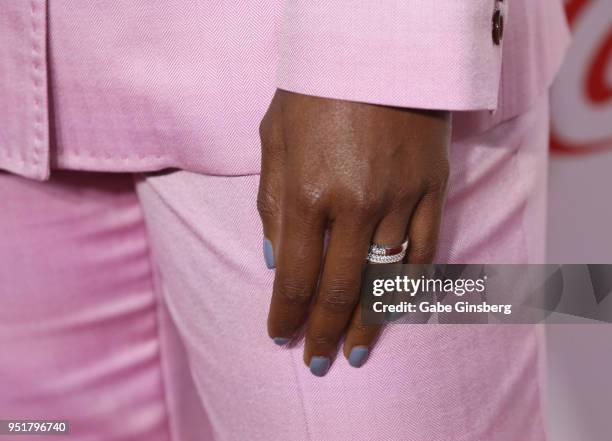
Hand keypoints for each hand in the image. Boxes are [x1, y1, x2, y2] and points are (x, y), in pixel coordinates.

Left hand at [258, 90, 450, 375]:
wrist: (377, 46)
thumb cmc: (314, 89)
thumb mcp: (274, 138)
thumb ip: (272, 203)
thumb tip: (277, 261)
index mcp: (307, 192)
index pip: (295, 277)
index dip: (286, 314)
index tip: (280, 336)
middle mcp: (354, 205)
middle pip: (339, 290)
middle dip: (324, 333)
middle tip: (318, 362)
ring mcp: (399, 198)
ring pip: (385, 279)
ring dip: (368, 322)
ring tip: (356, 351)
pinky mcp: (433, 188)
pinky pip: (425, 251)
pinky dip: (410, 287)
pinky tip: (397, 309)